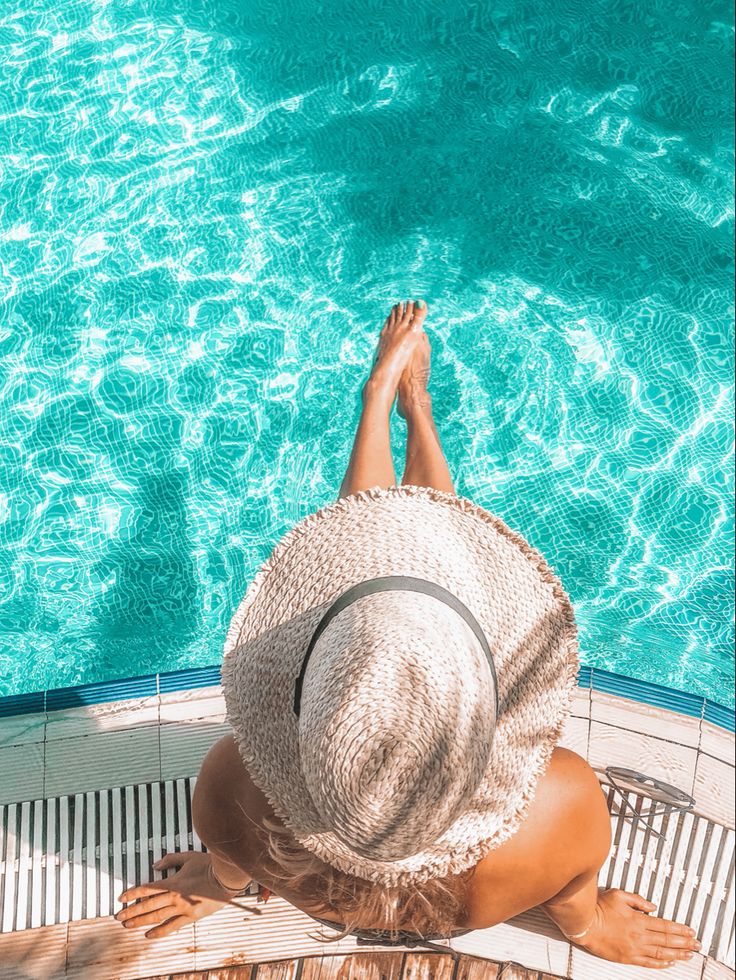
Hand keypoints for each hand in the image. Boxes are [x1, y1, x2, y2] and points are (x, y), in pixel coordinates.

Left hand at [115, 850, 245, 938]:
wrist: (226, 878)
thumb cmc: (209, 865)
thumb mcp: (189, 857)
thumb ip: (171, 860)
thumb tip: (155, 865)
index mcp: (172, 882)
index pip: (147, 889)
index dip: (132, 893)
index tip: (121, 898)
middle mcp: (174, 897)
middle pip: (148, 905)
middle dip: (131, 911)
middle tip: (118, 916)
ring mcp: (182, 908)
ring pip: (157, 917)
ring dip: (140, 922)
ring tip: (128, 926)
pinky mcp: (191, 916)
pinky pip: (172, 927)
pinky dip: (159, 932)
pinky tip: (149, 935)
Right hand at [576, 889, 700, 968]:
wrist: (584, 924)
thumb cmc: (598, 908)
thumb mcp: (618, 895)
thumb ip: (637, 900)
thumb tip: (652, 906)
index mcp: (638, 920)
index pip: (665, 926)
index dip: (680, 929)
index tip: (691, 931)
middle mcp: (639, 936)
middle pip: (667, 941)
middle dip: (684, 943)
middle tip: (697, 945)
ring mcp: (634, 948)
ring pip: (661, 953)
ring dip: (677, 954)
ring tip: (688, 955)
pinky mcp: (627, 957)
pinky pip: (648, 963)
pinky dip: (661, 963)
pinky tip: (669, 963)